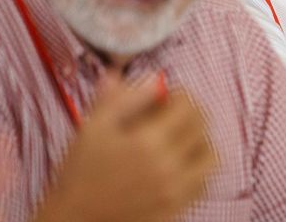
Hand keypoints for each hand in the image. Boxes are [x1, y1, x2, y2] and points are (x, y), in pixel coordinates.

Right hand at [35, 74, 215, 221]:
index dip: (180, 96)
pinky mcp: (177, 207)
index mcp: (148, 142)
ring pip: (210, 156)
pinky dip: (198, 169)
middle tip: (174, 115)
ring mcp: (176, 190)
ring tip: (180, 140)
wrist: (75, 219)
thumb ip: (122, 99)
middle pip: (202, 128)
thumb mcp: (93, 128)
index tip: (168, 97)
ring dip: (200, 141)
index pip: (188, 107)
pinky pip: (204, 182)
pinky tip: (179, 164)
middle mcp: (168, 166)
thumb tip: (151, 77)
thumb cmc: (81, 172)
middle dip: (191, 114)